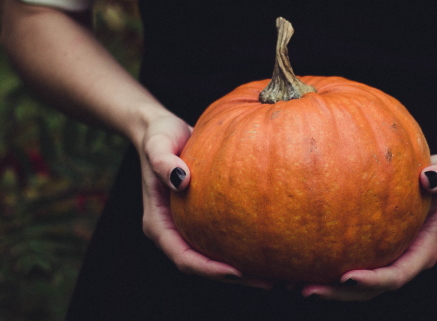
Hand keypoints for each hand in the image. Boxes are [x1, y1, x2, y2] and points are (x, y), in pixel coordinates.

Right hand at [136, 113, 271, 289]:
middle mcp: (174, 232)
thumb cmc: (159, 136)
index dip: (209, 269)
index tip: (236, 271)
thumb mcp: (157, 144)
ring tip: (278, 273)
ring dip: (244, 269)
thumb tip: (181, 180)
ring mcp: (189, 227)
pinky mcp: (204, 219)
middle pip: (204, 266)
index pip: (184, 258)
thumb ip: (163, 161)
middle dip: (235, 277)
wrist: (164, 130)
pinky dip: (245, 247)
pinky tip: (273, 246)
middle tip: (270, 281)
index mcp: (159, 224)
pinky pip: (225, 239)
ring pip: (216, 257)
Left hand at [300, 154, 436, 300]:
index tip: (347, 278)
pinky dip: (320, 266)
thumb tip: (429, 178)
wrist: (432, 182)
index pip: (396, 276)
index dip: (373, 282)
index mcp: (421, 252)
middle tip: (307, 290)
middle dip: (339, 294)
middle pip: (369, 290)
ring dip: (324, 287)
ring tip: (291, 284)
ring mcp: (382, 260)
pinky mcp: (366, 251)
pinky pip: (341, 262)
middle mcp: (399, 262)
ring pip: (352, 284)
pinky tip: (292, 262)